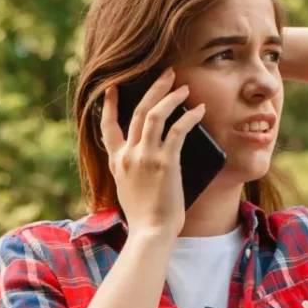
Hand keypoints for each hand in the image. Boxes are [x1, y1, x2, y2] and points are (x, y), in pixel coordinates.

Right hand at [99, 67, 205, 240]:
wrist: (150, 233)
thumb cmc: (144, 218)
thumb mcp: (128, 189)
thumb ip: (131, 170)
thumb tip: (147, 154)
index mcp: (117, 162)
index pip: (108, 126)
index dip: (110, 104)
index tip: (114, 87)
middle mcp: (128, 155)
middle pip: (136, 111)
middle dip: (153, 88)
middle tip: (167, 74)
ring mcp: (145, 157)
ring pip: (154, 114)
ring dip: (170, 96)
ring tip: (184, 87)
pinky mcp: (165, 162)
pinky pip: (178, 130)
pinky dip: (190, 116)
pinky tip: (200, 110)